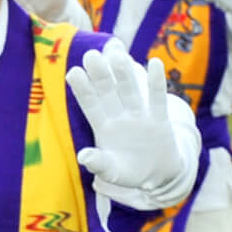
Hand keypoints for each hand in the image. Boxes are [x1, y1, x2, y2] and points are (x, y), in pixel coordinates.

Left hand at [68, 39, 177, 188]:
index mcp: (103, 128)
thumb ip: (99, 163)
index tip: (72, 71)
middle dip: (100, 75)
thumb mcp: (112, 172)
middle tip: (91, 55)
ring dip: (125, 75)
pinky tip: (154, 63)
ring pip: (130, 91)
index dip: (82, 89)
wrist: (157, 175)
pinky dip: (156, 83)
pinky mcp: (159, 120)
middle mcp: (120, 117)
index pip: (90, 105)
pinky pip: (157, 99)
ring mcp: (140, 116)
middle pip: (108, 93)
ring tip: (117, 56)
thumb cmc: (129, 172)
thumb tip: (83, 156)